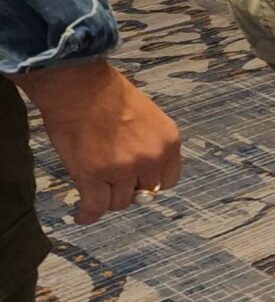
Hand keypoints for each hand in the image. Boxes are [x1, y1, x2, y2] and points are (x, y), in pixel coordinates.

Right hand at [11, 61, 180, 224]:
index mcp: (168, 141)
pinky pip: (95, 207)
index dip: (150, 182)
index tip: (138, 182)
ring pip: (118, 202)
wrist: (79, 86)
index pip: (168, 180)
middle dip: (127, 190)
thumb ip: (149, 143)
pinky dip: (87, 214)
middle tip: (111, 183)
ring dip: (106, 199)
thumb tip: (141, 168)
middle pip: (143, 193)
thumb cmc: (108, 94)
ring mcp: (123, 168)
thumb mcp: (148, 117)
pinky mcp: (93, 175)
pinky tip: (82, 215)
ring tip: (94, 193)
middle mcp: (151, 158)